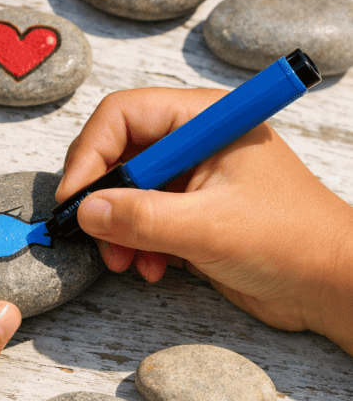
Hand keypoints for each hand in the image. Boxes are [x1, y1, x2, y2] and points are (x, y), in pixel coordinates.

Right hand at [56, 87, 352, 352]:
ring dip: (117, 227)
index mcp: (204, 119)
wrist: (332, 286)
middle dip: (104, 197)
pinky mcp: (192, 211)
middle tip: (93, 235)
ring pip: (127, 189)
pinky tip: (151, 268)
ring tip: (125, 261)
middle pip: (120, 151)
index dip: (91, 152)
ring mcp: (193, 176)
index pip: (124, 114)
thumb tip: (85, 210)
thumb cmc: (294, 240)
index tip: (74, 197)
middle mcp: (194, 140)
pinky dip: (137, 243)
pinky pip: (143, 218)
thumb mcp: (211, 227)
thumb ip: (143, 218)